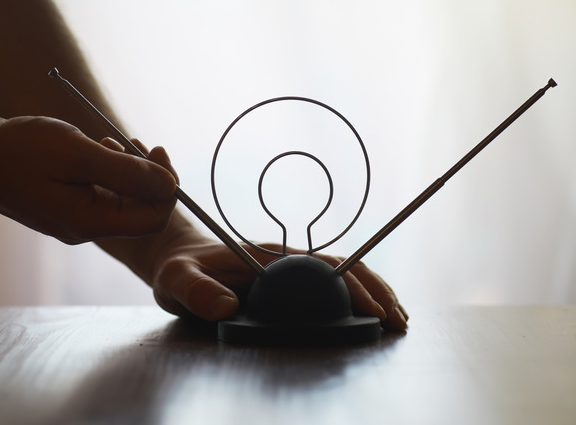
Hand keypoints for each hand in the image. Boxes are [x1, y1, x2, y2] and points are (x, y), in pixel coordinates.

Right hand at [0, 115, 177, 243]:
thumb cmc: (17, 150)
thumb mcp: (79, 155)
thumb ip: (128, 172)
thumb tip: (170, 185)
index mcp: (90, 223)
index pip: (153, 219)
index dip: (166, 188)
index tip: (159, 152)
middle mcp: (84, 228)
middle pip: (139, 210)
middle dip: (148, 176)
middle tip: (139, 142)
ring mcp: (72, 218)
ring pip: (120, 199)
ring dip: (128, 169)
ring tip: (112, 140)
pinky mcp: (62, 204)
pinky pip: (100, 192)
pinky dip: (107, 170)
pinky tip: (97, 147)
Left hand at [147, 231, 408, 330]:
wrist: (176, 255)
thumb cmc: (177, 268)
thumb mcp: (177, 279)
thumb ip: (197, 292)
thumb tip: (228, 307)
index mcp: (270, 256)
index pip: (322, 267)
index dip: (351, 287)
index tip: (371, 310)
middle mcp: (287, 258)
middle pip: (345, 267)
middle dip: (377, 292)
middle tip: (400, 320)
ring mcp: (291, 267)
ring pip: (344, 274)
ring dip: (375, 293)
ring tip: (399, 318)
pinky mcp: (290, 279)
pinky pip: (332, 284)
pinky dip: (358, 296)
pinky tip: (372, 313)